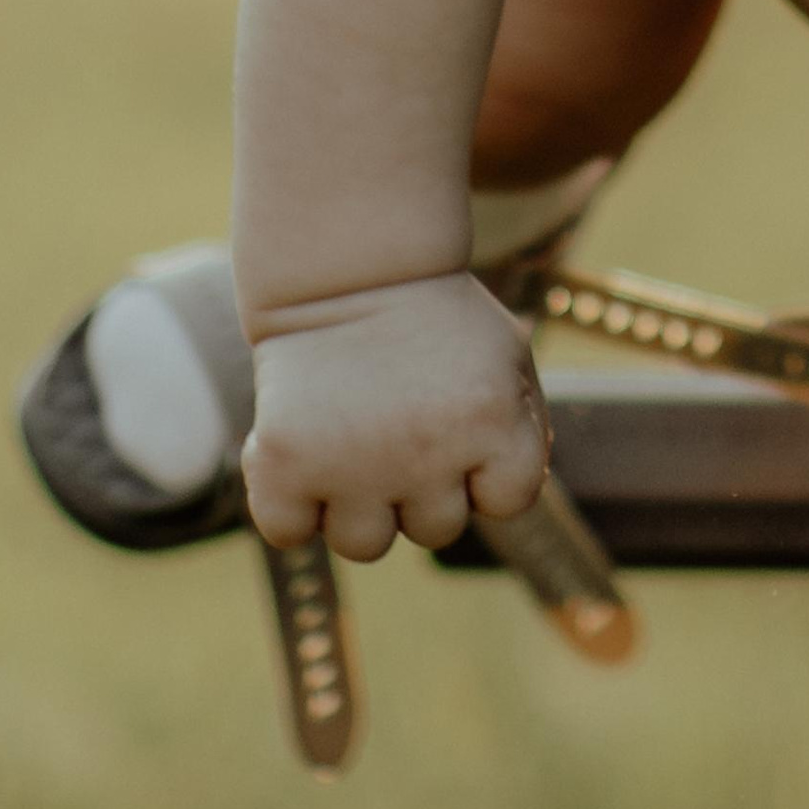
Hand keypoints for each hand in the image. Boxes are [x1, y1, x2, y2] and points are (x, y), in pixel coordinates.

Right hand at [242, 272, 551, 561]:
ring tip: (348, 432)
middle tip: (396, 415)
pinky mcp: (285, 464)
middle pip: (433, 529)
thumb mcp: (505, 357)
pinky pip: (288, 530)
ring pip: (363, 543)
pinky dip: (287, 504)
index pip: (506, 501)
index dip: (483, 466)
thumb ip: (524, 429)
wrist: (346, 266)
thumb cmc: (433, 315)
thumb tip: (499, 499)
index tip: (458, 418)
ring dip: (355, 502)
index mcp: (491, 423)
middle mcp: (426, 454)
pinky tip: (297, 455)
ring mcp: (352, 465)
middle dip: (419, 483)